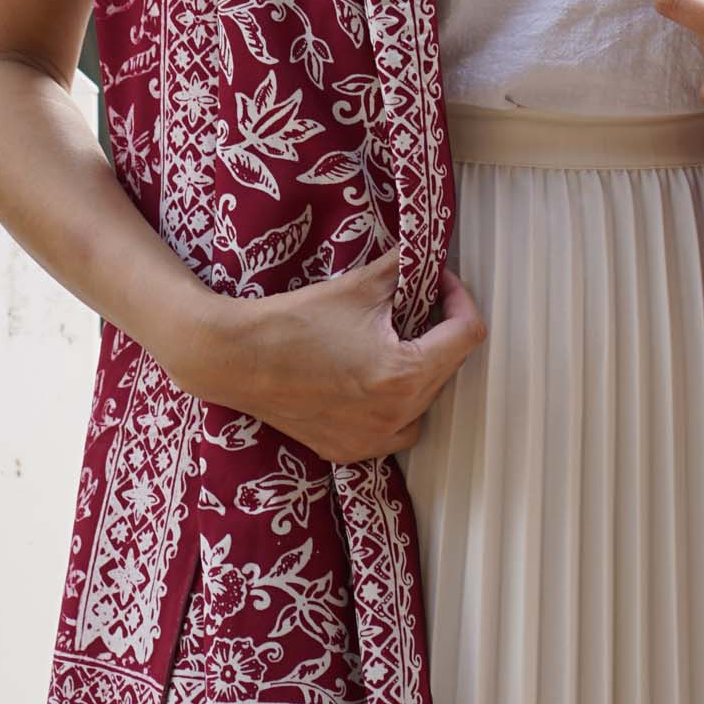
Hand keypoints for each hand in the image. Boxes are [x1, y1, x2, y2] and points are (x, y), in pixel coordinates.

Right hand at [172, 246, 487, 465]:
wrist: (237, 358)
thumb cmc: (294, 321)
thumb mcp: (359, 285)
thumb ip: (405, 268)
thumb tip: (429, 252)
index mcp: (404, 375)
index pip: (466, 335)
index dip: (459, 299)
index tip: (439, 283)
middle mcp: (395, 417)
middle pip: (447, 370)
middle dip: (436, 335)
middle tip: (410, 308)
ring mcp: (371, 440)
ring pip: (423, 407)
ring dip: (420, 377)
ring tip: (393, 349)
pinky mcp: (346, 451)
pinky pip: (391, 433)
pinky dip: (391, 409)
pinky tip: (368, 383)